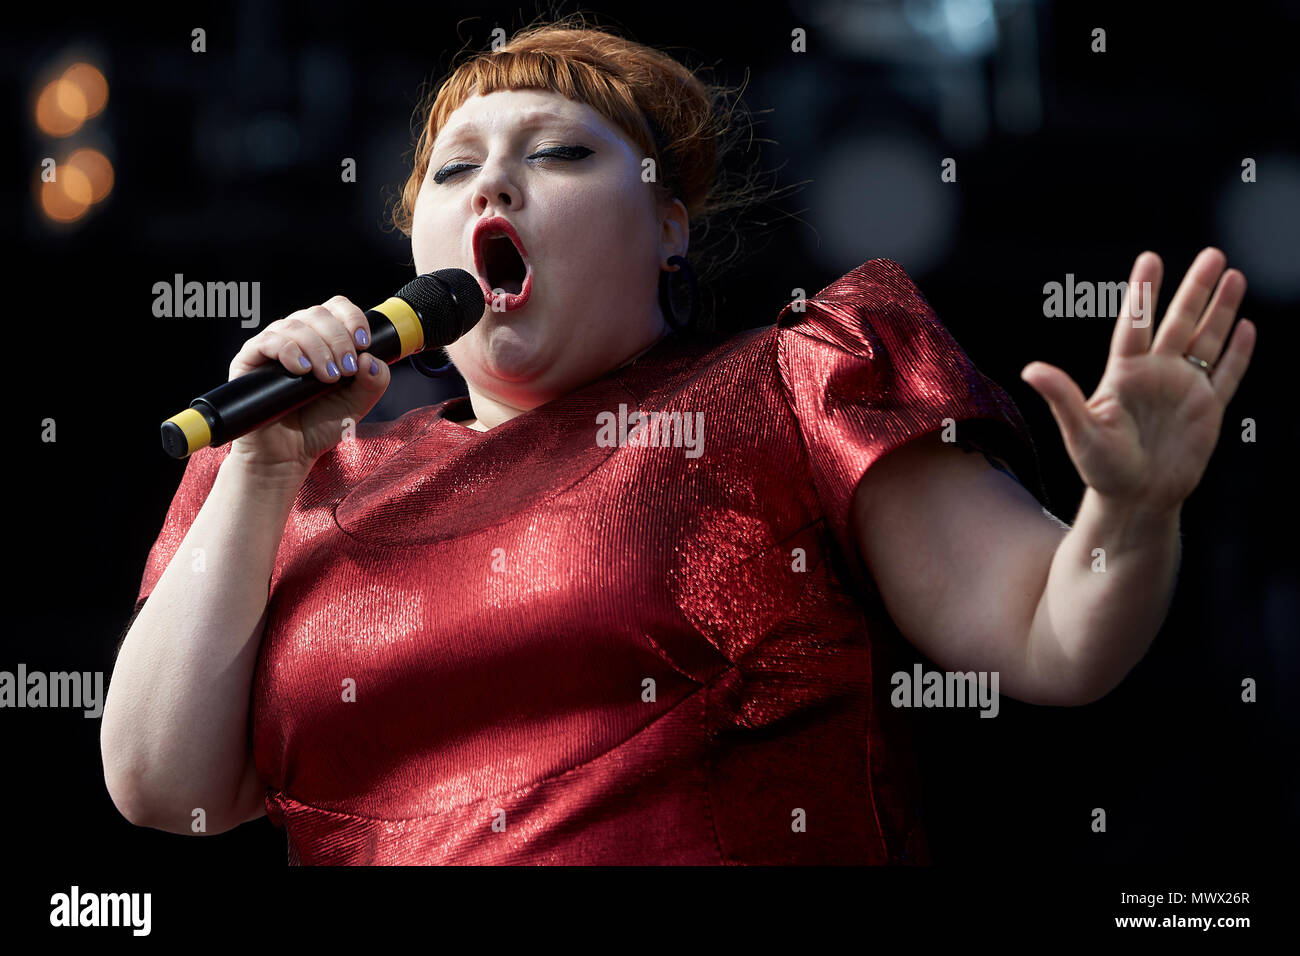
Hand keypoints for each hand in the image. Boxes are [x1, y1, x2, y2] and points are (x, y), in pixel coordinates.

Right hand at [227, 295, 391, 474]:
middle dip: (338, 339)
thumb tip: (371, 359)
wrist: (289, 456)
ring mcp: (272, 347)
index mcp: (323, 340)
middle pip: (318, 313)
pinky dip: (289, 351)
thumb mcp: (358, 404)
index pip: (336, 308)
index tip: (364, 342)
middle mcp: (297, 337)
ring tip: (328, 377)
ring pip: (294, 325)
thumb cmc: (319, 426)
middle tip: (345, 370)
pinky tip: (302, 370)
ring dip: (318, 348)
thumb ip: (373, 382)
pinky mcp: (249, 361)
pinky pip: (268, 341)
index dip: (352, 317)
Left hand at [1019, 248, 1256, 514]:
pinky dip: (1237, 353)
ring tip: (1234, 275)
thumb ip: (1062, 397)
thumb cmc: (1101, 470)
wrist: (1135, 500)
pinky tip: (1246, 327)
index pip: (1137, 323)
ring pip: (1206, 340)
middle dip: (1196, 289)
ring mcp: (1183, 389)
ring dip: (1221, 310)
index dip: (1144, 292)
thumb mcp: (1080, 432)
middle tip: (1212, 254)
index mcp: (1124, 374)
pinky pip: (1226, 375)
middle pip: (1179, 322)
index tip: (1151, 259)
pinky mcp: (1206, 410)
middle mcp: (1156, 374)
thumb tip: (1031, 369)